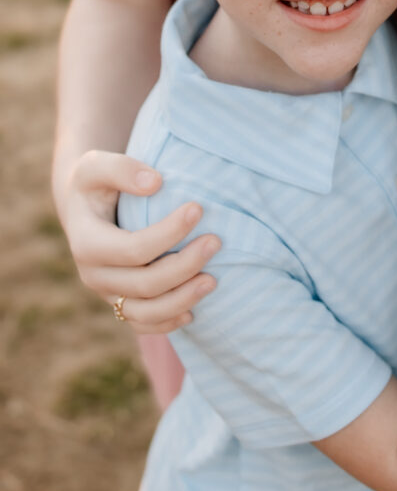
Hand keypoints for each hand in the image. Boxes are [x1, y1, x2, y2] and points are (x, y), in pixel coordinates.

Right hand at [60, 150, 218, 332]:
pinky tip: (193, 312)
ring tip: (213, 281)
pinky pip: (143, 324)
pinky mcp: (119, 303)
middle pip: (145, 283)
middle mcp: (93, 275)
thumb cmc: (96, 183)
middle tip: (216, 242)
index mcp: (86, 242)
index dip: (169, 233)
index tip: (198, 208)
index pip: (133, 249)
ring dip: (182, 300)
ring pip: (145, 312)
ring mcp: (107, 294)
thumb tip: (155, 183)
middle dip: (185, 265)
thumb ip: (122, 169)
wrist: (85, 209)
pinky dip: (167, 323)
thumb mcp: (97, 166)